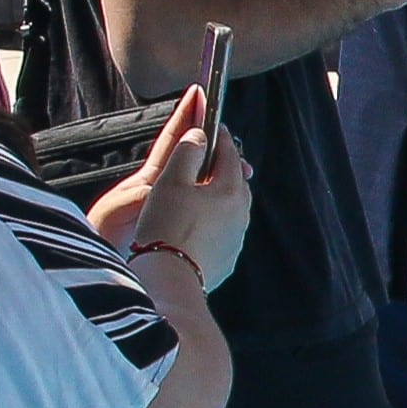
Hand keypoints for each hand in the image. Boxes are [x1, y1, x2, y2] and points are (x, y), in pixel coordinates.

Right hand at [86, 87, 254, 287]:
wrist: (170, 281)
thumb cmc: (166, 230)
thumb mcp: (170, 181)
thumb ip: (187, 153)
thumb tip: (200, 136)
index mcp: (230, 190)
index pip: (229, 153)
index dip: (218, 137)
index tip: (213, 127)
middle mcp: (240, 213)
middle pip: (235, 180)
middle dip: (222, 166)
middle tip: (206, 158)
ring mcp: (236, 237)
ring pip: (231, 206)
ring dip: (218, 195)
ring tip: (198, 192)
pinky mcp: (227, 257)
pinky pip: (224, 230)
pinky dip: (213, 220)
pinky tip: (195, 224)